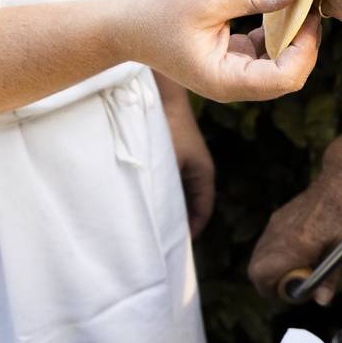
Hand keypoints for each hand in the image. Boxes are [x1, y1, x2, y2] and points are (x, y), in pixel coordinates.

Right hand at [115, 0, 321, 102]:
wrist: (126, 27)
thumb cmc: (159, 14)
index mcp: (226, 81)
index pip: (284, 79)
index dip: (305, 50)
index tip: (310, 15)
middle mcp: (234, 85)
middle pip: (289, 76)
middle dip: (305, 44)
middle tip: (313, 6)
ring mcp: (235, 76)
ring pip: (281, 66)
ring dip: (294, 38)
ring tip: (302, 3)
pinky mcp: (234, 62)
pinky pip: (267, 54)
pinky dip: (278, 34)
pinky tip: (282, 7)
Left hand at [159, 87, 214, 237]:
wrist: (158, 93)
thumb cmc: (162, 130)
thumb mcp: (162, 167)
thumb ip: (160, 194)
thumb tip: (155, 222)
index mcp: (203, 175)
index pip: (202, 212)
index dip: (191, 231)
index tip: (175, 248)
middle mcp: (196, 169)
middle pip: (189, 204)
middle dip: (176, 222)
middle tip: (158, 241)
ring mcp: (184, 160)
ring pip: (176, 191)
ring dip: (165, 205)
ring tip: (146, 222)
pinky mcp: (170, 153)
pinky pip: (166, 179)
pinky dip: (157, 190)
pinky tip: (138, 196)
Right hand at [248, 163, 341, 305]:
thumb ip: (330, 276)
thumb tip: (321, 299)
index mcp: (297, 243)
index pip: (263, 275)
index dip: (277, 291)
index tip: (298, 291)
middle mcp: (280, 233)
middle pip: (256, 270)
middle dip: (271, 283)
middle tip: (297, 283)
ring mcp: (277, 223)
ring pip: (259, 256)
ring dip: (274, 268)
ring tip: (299, 267)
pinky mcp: (279, 216)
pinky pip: (267, 242)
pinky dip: (276, 253)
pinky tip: (299, 251)